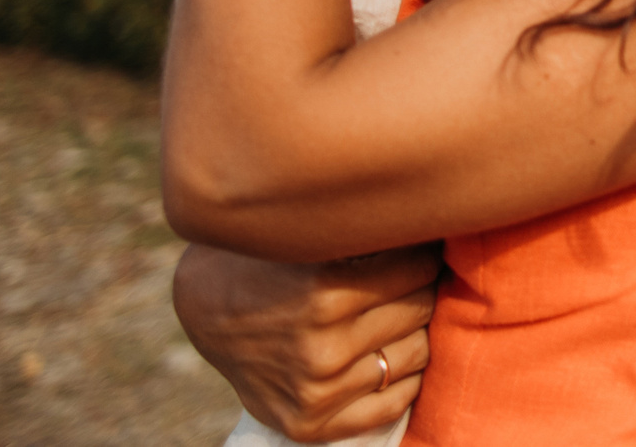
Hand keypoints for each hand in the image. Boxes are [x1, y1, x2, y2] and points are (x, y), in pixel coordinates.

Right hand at [172, 242, 438, 441]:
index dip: (423, 247)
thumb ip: (364, 228)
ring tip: (397, 309)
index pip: (419, 266)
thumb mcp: (307, 231)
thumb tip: (431, 211)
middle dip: (421, 285)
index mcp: (323, 292)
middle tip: (411, 272)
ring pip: (416, 354)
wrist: (204, 308)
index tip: (418, 238)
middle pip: (421, 308)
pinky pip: (393, 403)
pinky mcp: (309, 423)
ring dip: (415, 329)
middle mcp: (321, 347)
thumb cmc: (267, 254)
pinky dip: (403, 377)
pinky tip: (390, 350)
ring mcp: (316, 390)